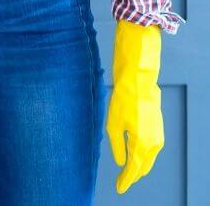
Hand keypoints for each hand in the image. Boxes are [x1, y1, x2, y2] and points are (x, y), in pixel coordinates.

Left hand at [106, 20, 163, 193]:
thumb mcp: (113, 124)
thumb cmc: (123, 101)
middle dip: (132, 176)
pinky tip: (136, 157)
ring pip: (149, 159)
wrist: (139, 83)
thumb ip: (117, 145)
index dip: (126, 180)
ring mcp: (158, 137)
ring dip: (139, 166)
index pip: (134, 169)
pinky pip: (151, 150)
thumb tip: (120, 162)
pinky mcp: (158, 130)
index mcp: (142, 144)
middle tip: (121, 183)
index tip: (118, 189)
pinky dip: (143, 156)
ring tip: (127, 173)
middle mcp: (153, 144)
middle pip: (143, 167)